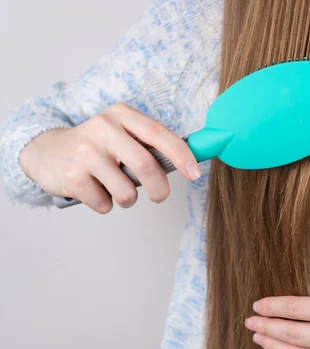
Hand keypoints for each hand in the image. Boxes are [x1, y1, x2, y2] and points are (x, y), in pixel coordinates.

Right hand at [19, 102, 201, 212]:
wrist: (47, 152)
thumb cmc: (98, 147)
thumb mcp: (121, 133)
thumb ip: (150, 144)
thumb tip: (191, 161)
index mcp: (121, 115)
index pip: (159, 134)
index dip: (181, 155)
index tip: (195, 173)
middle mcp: (103, 128)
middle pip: (146, 165)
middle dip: (160, 189)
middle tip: (160, 196)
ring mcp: (85, 152)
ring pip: (126, 191)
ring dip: (129, 200)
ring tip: (119, 192)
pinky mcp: (72, 176)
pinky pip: (104, 204)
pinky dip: (105, 205)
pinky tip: (94, 190)